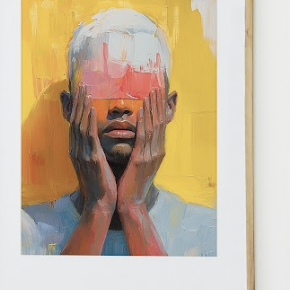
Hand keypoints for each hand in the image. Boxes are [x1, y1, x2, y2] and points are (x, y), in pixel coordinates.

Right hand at [68, 81, 117, 218]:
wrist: (101, 204)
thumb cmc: (102, 185)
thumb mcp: (96, 164)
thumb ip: (94, 150)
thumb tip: (98, 140)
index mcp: (77, 151)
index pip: (75, 124)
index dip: (77, 108)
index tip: (80, 93)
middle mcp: (77, 150)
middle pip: (74, 121)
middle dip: (77, 102)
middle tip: (80, 85)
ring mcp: (82, 154)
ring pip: (80, 125)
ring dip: (83, 106)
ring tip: (85, 90)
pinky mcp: (92, 158)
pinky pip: (89, 136)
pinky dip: (89, 120)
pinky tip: (92, 109)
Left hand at [116, 88, 165, 220]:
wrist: (130, 203)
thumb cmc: (131, 184)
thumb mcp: (139, 164)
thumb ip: (141, 149)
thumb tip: (139, 135)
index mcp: (157, 152)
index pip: (160, 125)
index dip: (159, 108)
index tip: (157, 93)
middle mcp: (157, 152)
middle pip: (159, 123)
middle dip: (158, 104)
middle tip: (158, 86)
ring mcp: (151, 156)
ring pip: (152, 128)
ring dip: (151, 109)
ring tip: (151, 93)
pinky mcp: (141, 161)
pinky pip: (142, 139)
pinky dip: (142, 124)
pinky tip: (140, 113)